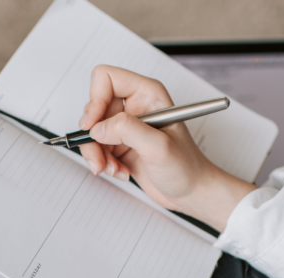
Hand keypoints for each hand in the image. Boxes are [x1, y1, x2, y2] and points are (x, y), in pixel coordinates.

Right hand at [79, 65, 256, 230]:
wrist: (192, 192)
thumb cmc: (187, 167)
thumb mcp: (159, 147)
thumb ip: (127, 130)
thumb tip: (98, 128)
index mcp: (147, 94)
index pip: (107, 78)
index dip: (95, 100)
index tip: (92, 125)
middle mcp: (135, 106)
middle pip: (94, 107)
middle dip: (93, 135)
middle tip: (100, 157)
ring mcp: (127, 126)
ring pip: (92, 131)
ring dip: (97, 153)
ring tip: (113, 169)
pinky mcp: (121, 144)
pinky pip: (97, 148)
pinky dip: (103, 163)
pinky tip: (120, 171)